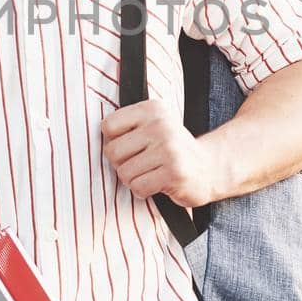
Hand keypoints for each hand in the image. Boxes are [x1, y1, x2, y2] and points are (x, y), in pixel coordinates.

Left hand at [100, 98, 227, 207]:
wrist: (209, 167)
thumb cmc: (171, 150)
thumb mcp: (153, 125)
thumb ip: (127, 126)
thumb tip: (92, 139)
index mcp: (152, 109)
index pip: (108, 126)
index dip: (113, 142)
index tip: (129, 146)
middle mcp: (161, 125)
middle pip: (112, 152)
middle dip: (121, 164)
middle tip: (141, 164)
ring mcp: (168, 149)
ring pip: (124, 173)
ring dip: (134, 180)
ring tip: (151, 173)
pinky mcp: (174, 173)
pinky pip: (138, 188)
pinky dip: (144, 191)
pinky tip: (158, 184)